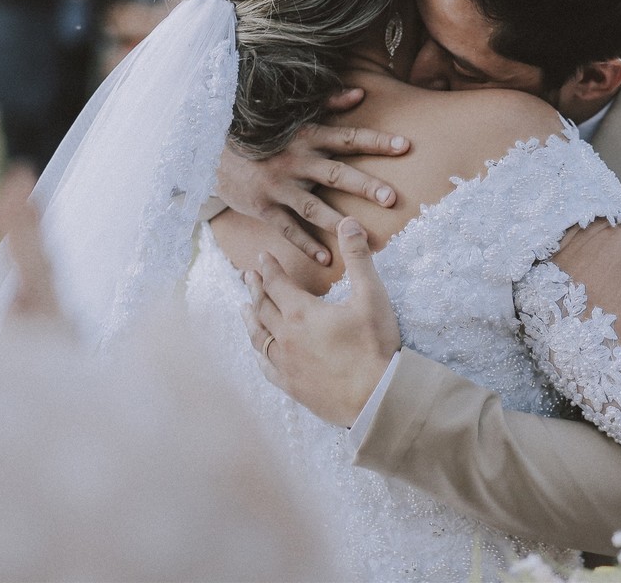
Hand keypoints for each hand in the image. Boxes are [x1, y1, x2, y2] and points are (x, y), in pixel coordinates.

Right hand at [216, 88, 409, 263]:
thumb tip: (360, 93)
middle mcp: (294, 161)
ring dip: (339, 223)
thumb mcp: (292, 116)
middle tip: (392, 198)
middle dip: (365, 186)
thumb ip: (328, 104)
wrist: (212, 151)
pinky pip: (287, 228)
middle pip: (336, 174)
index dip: (376, 141)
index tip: (405, 146)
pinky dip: (305, 244)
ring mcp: (278, 186)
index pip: (348, 138)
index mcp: (306, 137)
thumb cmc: (263, 134)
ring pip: (312, 206)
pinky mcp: (263, 207)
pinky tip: (327, 258)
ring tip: (366, 238)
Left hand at [242, 218, 401, 426]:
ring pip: (259, 336)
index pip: (277, 284)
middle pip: (263, 307)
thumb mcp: (371, 296)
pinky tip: (259, 351)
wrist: (376, 396)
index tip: (261, 257)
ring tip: (243, 307)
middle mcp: (285, 337)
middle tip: (247, 276)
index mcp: (301, 313)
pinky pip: (266, 367)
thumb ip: (358, 258)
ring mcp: (285, 364)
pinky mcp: (291, 386)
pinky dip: (260, 353)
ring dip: (250, 319)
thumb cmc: (375, 345)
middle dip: (255, 288)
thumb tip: (348, 223)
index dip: (269, 268)